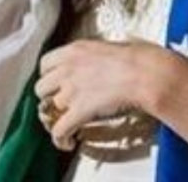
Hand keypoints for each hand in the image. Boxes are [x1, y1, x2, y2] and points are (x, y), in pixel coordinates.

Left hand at [33, 40, 165, 150]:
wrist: (146, 74)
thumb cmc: (140, 59)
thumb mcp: (114, 45)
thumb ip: (101, 53)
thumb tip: (107, 57)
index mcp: (75, 50)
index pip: (45, 63)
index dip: (49, 75)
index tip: (54, 80)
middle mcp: (68, 69)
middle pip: (41, 87)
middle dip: (49, 97)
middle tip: (58, 102)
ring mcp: (71, 91)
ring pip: (48, 110)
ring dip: (57, 118)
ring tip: (65, 124)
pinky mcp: (79, 111)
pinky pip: (59, 130)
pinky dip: (61, 139)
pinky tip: (66, 142)